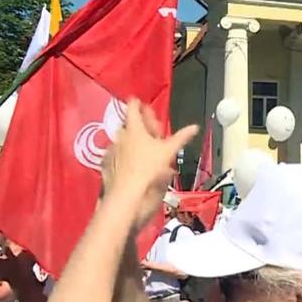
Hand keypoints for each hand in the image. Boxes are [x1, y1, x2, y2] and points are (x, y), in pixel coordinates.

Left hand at [102, 100, 197, 226]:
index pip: (133, 108)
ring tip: (146, 152)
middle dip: (141, 127)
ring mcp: (111, 151)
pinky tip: (134, 166)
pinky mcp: (107, 166)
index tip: (143, 105)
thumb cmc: (149, 171)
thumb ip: (181, 138)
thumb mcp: (169, 153)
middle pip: (129, 125)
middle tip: (154, 134)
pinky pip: (117, 155)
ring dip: (133, 142)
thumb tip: (195, 127)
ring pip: (123, 141)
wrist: (126, 198)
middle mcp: (120, 137)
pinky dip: (125, 157)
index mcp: (134, 129)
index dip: (138, 104)